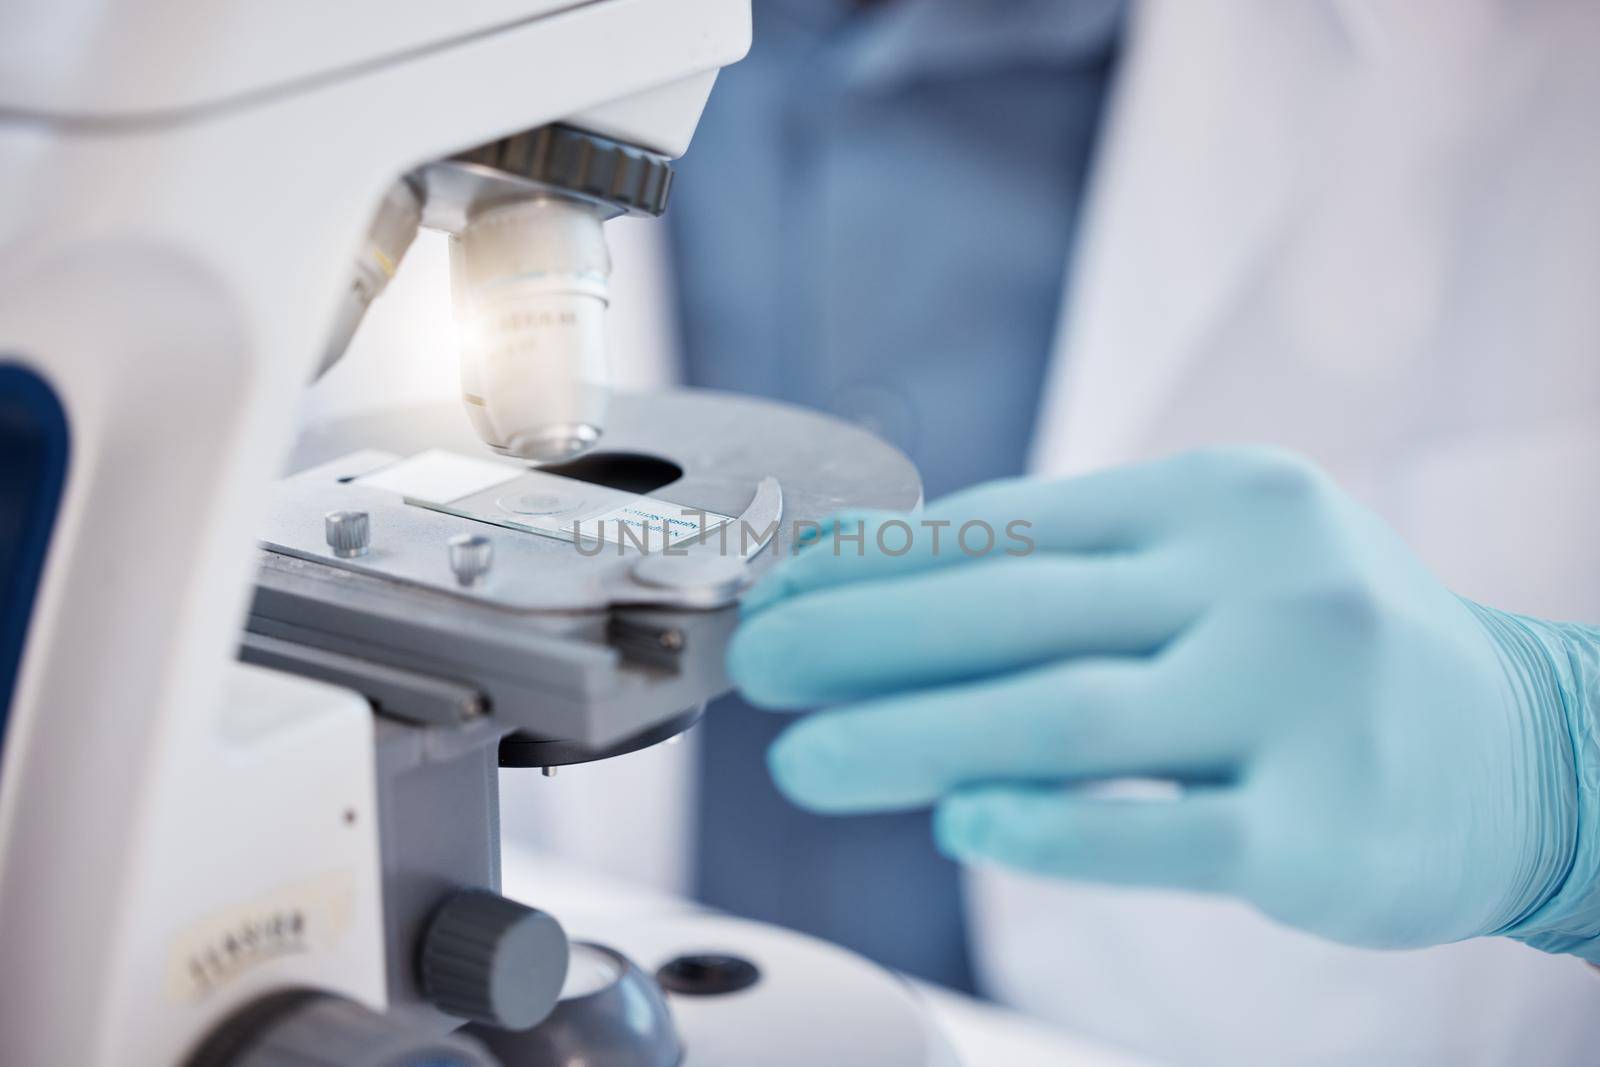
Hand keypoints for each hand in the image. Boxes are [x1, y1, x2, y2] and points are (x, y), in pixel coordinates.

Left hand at [728, 447, 1599, 954]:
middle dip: (863, 640)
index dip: (879, 564)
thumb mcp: (1210, 566)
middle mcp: (1261, 581)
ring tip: (804, 760)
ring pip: (1064, 715)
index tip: (782, 592)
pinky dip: (1051, 826)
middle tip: (760, 667)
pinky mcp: (1322, 826)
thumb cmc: (1318, 649)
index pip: (1012, 525)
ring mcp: (1297, 700)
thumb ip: (1060, 568)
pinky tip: (960, 824)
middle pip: (1017, 611)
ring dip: (910, 737)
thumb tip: (864, 573)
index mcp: (1216, 500)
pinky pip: (1162, 828)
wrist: (1518, 751)